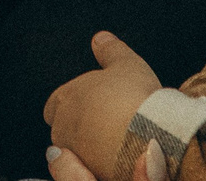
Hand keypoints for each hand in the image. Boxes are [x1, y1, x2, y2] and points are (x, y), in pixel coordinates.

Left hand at [45, 32, 162, 178]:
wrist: (151, 137)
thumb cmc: (136, 97)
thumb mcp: (126, 63)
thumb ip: (109, 50)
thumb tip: (99, 38)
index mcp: (65, 100)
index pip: (54, 105)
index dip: (71, 104)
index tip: (90, 104)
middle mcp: (63, 130)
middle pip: (63, 129)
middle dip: (80, 127)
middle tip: (107, 122)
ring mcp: (75, 156)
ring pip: (76, 152)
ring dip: (90, 146)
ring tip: (116, 141)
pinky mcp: (91, 174)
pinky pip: (92, 169)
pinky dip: (102, 163)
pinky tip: (121, 158)